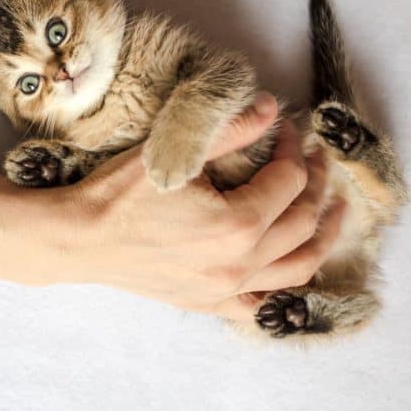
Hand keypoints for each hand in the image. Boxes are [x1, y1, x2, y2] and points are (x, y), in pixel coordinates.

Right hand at [32, 92, 342, 320]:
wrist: (78, 239)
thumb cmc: (117, 194)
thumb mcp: (175, 153)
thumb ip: (229, 130)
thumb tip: (270, 107)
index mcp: (238, 224)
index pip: (288, 181)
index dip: (293, 150)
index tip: (285, 130)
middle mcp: (240, 263)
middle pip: (301, 222)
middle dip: (315, 185)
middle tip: (314, 160)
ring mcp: (225, 289)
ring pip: (297, 268)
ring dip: (321, 236)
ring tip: (332, 213)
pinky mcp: (206, 302)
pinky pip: (261, 303)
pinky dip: (283, 285)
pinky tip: (288, 266)